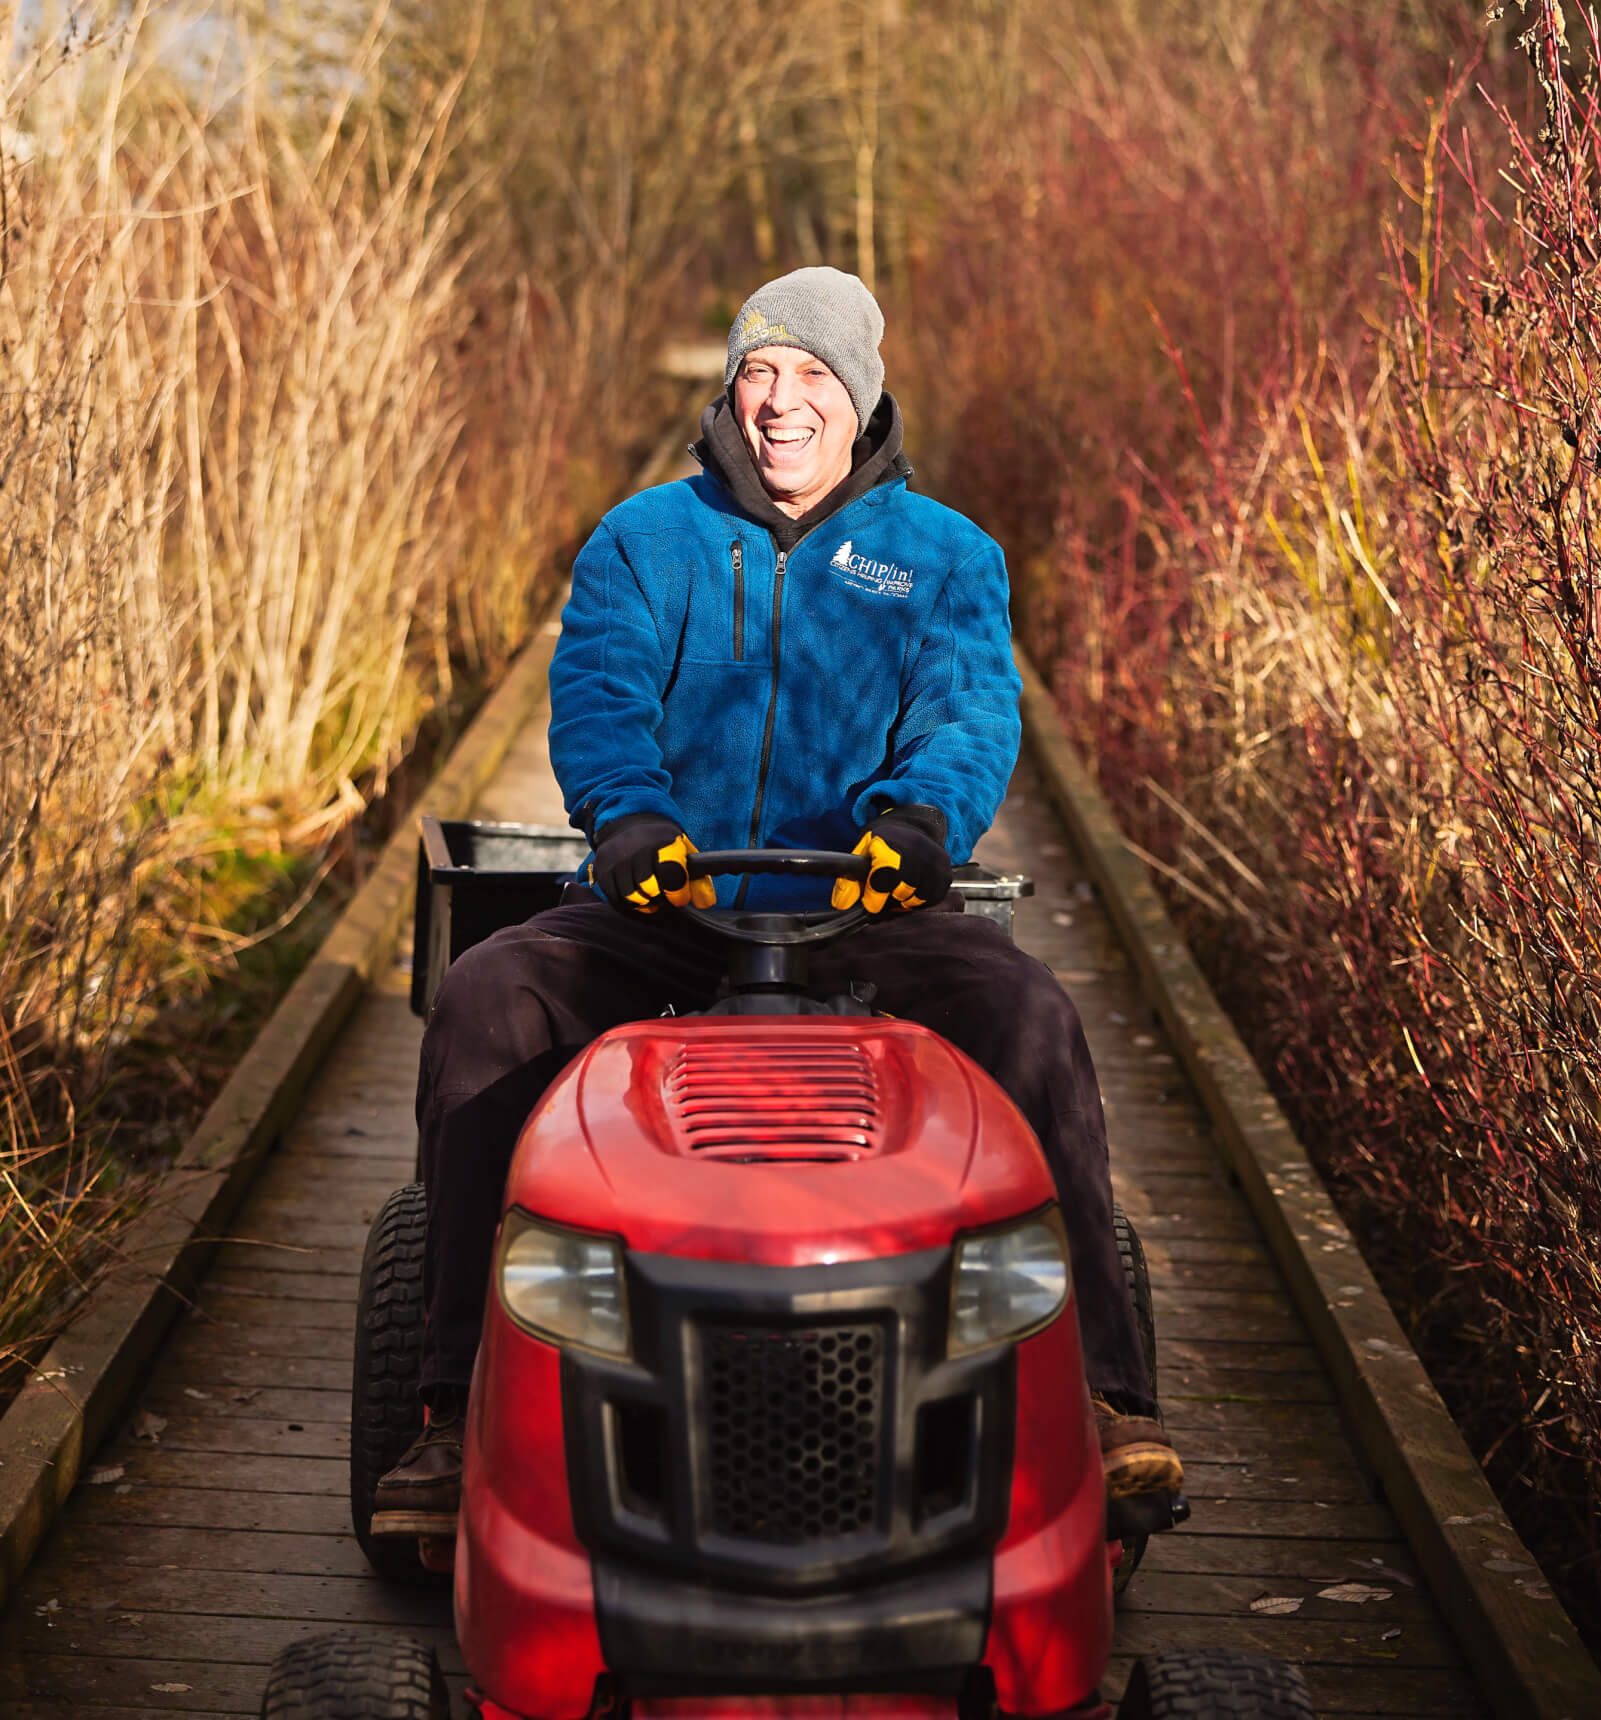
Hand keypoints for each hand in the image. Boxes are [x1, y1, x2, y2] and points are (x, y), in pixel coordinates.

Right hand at [590, 815, 716, 912]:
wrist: (629, 821)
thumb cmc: (662, 843)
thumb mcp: (685, 853)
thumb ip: (700, 879)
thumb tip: (706, 903)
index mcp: (664, 843)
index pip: (672, 875)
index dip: (678, 893)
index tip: (679, 896)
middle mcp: (638, 849)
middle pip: (650, 889)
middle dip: (661, 898)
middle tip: (663, 894)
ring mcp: (617, 859)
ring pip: (631, 896)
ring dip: (644, 902)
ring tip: (649, 894)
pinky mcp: (603, 869)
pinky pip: (615, 899)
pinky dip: (627, 903)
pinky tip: (636, 896)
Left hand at [830, 805, 951, 913]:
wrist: (912, 829)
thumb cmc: (883, 844)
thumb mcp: (861, 855)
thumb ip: (848, 880)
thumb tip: (841, 904)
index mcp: (887, 842)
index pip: (884, 876)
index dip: (875, 896)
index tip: (870, 903)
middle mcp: (915, 847)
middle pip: (902, 890)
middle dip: (891, 897)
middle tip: (886, 893)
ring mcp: (933, 859)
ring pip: (919, 896)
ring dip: (906, 900)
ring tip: (899, 889)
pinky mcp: (945, 870)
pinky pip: (933, 898)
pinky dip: (921, 900)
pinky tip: (913, 889)